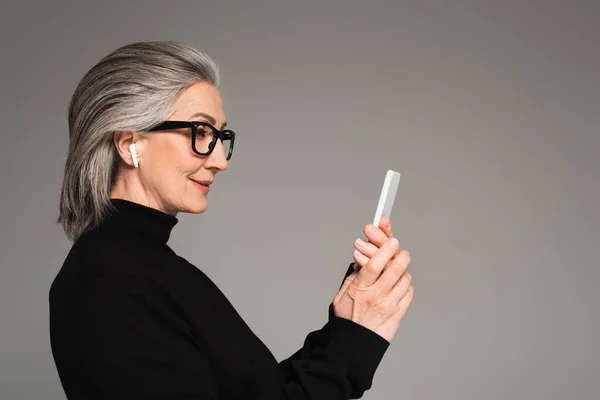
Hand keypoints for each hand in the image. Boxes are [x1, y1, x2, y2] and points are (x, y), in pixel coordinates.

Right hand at [332, 216, 413, 341]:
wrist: (354, 343)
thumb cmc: (347, 318)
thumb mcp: (342, 294)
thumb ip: (354, 276)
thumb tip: (362, 259)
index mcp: (360, 290)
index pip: (374, 265)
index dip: (384, 250)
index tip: (391, 241)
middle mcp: (376, 296)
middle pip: (394, 270)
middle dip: (401, 256)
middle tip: (401, 251)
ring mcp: (389, 306)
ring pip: (404, 280)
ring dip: (404, 271)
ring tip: (398, 269)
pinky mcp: (398, 314)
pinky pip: (409, 294)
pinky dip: (406, 285)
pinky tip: (400, 284)